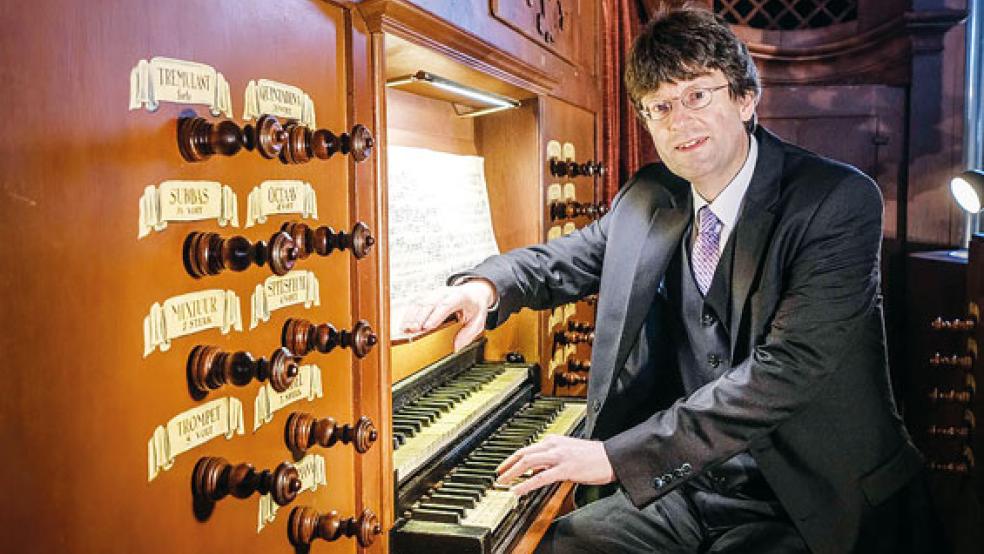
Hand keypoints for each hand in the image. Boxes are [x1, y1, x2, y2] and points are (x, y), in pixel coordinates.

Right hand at [399, 280, 495, 350]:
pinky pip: (416, 302)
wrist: (473, 292)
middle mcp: (446, 292)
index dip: (436, 315)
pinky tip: (404, 324)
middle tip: (413, 331)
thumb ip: (467, 335)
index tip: (427, 327)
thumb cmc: (474, 308)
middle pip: (430, 302)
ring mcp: (436, 293)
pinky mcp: (428, 295)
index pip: (447, 305)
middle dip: (420, 317)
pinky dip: (409, 313)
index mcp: (461, 297)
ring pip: (421, 301)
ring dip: (412, 315)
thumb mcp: (477, 322)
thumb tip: (456, 347)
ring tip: (406, 329)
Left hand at [496, 435, 614, 495]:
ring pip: (528, 462)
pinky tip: (518, 490)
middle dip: (508, 465)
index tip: (504, 467)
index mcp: (554, 440)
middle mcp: (554, 445)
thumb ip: (551, 459)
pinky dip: (526, 484)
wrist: (611, 458)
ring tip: (503, 482)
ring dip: (512, 473)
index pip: (528, 449)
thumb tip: (536, 470)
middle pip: (524, 453)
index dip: (513, 458)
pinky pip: (540, 477)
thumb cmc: (592, 457)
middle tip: (498, 475)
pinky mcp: (565, 469)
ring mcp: (559, 456)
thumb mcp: (568, 453)